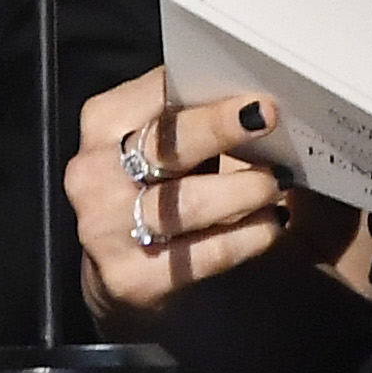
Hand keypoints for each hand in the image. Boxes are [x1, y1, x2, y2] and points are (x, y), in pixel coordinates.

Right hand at [68, 69, 292, 320]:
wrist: (117, 272)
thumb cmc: (151, 189)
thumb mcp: (155, 145)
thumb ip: (188, 117)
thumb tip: (252, 99)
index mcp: (102, 123)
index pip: (157, 95)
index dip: (207, 95)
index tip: (255, 95)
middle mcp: (94, 174)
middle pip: (166, 145)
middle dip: (221, 130)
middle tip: (268, 121)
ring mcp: (105, 228)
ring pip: (186, 203)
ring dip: (242, 190)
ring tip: (277, 183)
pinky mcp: (129, 277)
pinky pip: (201, 253)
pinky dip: (244, 237)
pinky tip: (270, 225)